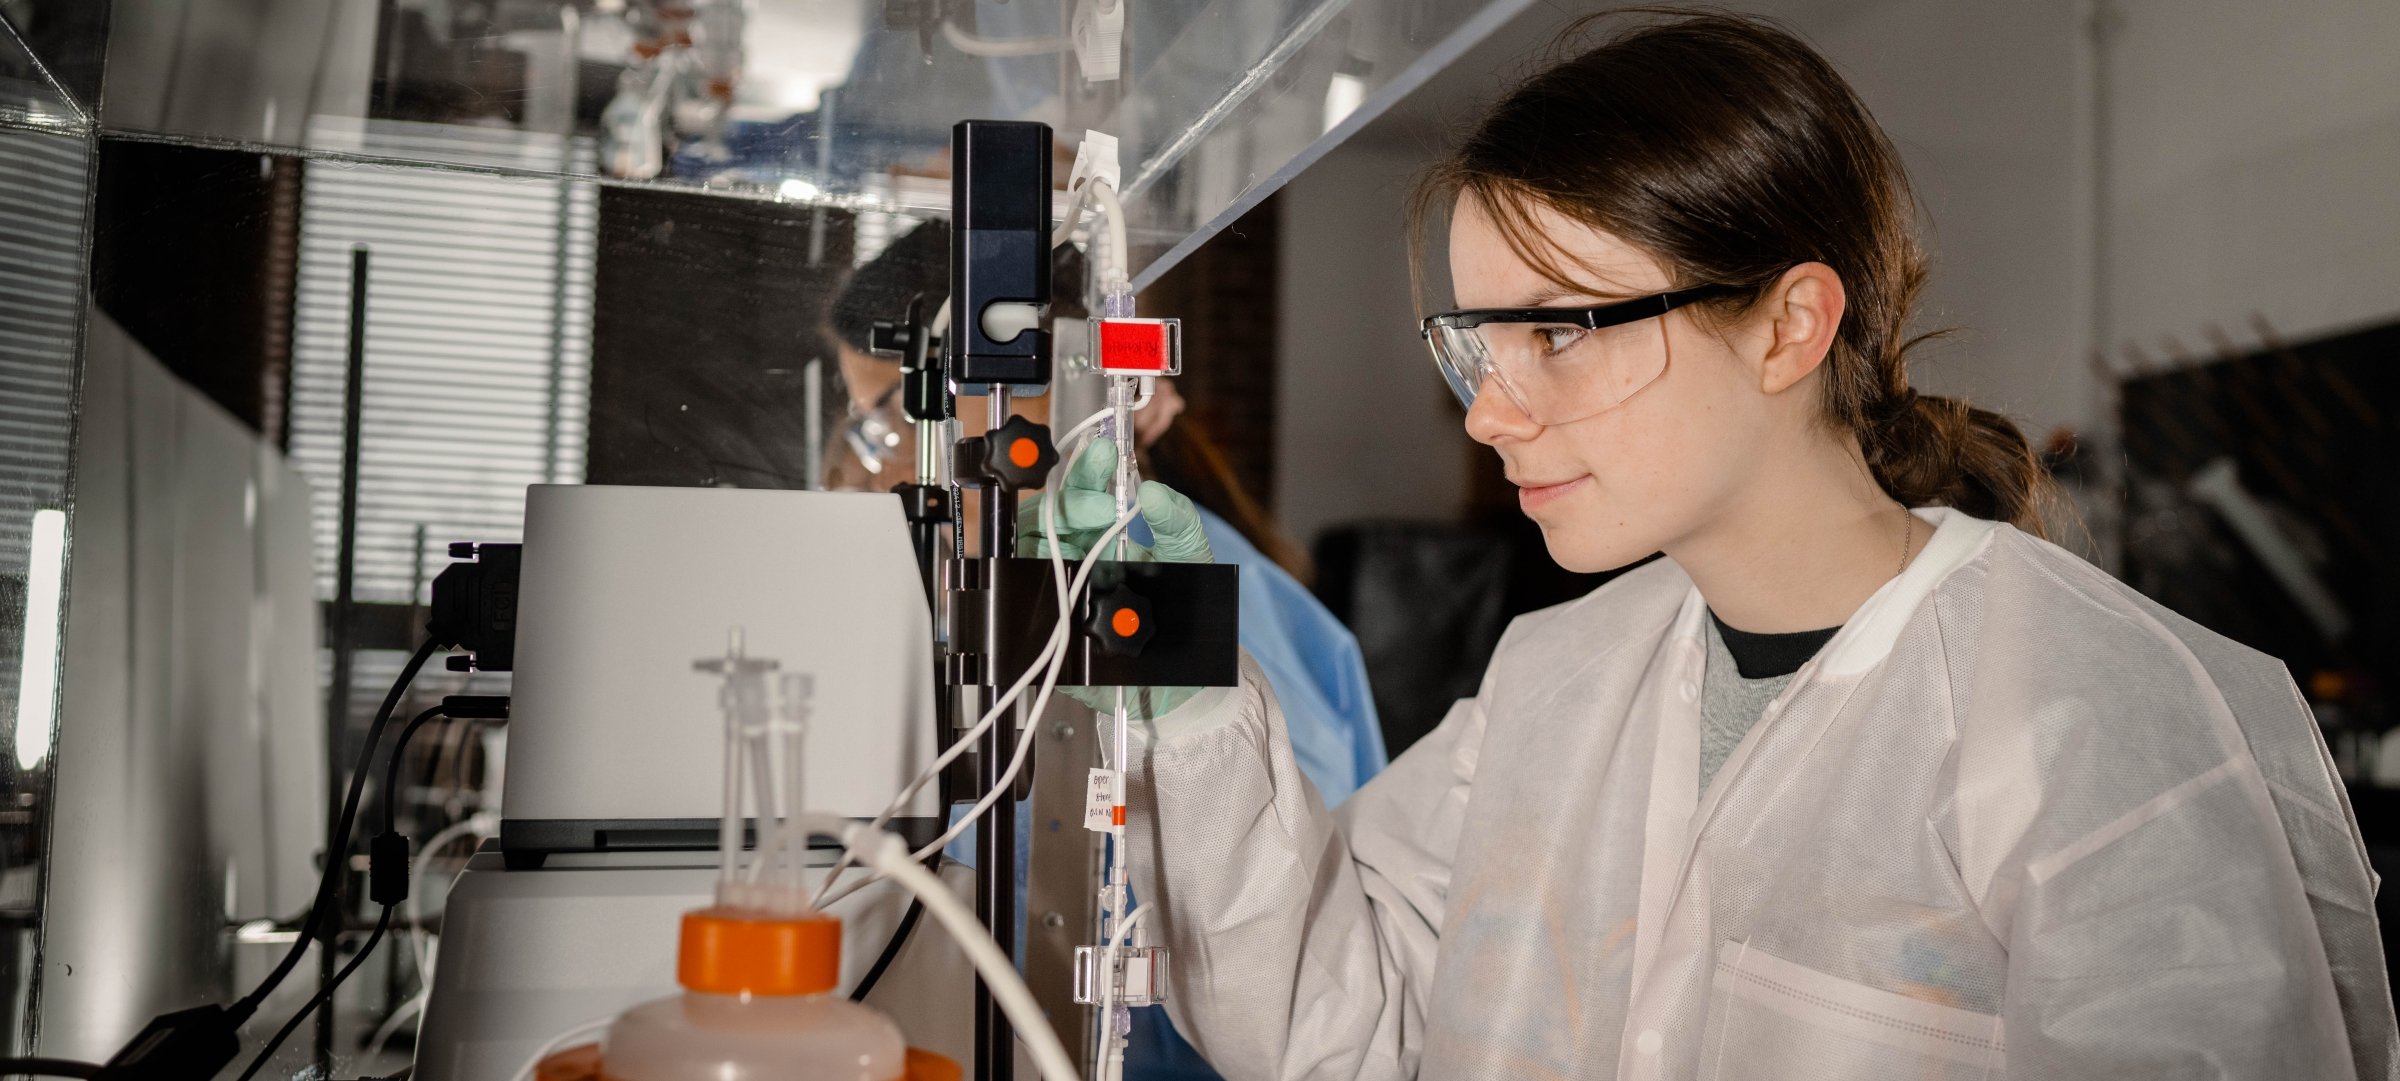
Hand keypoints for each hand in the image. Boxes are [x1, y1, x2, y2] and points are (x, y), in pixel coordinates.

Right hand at [1017, 436, 1210, 718]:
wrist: (1180, 680)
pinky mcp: (1050, 626)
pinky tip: (1073, 573)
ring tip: (1095, 533)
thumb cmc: (1180, 617)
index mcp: (1102, 535)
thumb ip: (1178, 522)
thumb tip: (1155, 491)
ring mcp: (1060, 590)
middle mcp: (1076, 558)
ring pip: (1032, 550)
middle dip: (1075, 499)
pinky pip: (1030, 599)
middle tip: (1108, 504)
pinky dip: (1044, 580)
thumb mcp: (1189, 560)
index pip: (1081, 493)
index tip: (1106, 457)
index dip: (1087, 470)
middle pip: (1051, 515)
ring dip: (1056, 532)